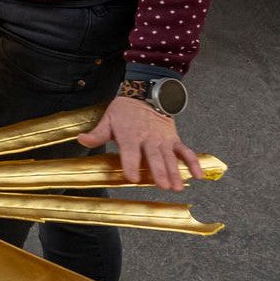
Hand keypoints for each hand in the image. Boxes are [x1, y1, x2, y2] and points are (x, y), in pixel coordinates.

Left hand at [78, 96, 203, 191]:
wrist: (145, 93)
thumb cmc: (124, 111)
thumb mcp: (108, 119)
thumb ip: (97, 134)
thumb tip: (82, 140)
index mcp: (129, 135)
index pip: (130, 152)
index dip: (131, 165)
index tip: (133, 178)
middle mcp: (148, 139)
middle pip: (154, 157)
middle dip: (159, 172)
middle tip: (163, 186)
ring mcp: (163, 140)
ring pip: (170, 158)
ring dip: (174, 172)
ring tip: (177, 187)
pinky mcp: (173, 139)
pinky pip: (185, 151)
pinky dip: (193, 162)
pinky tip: (198, 175)